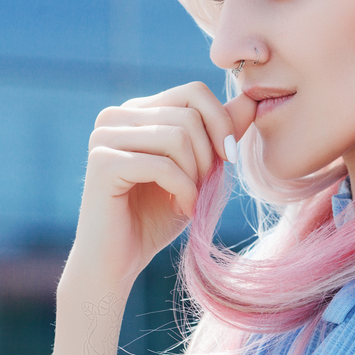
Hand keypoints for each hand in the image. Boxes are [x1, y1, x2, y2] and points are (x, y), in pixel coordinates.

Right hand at [69, 82, 256, 288]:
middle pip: (189, 115)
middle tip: (203, 189)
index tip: (227, 160)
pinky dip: (184, 191)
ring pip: (179, 137)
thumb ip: (218, 133)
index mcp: (136, 110)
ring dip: (196, 176)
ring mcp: (105, 137)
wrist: (117, 262)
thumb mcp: (197, 169)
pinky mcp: (103, 163)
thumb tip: (251, 98)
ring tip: (190, 200)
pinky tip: (181, 209)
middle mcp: (115, 116)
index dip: (220, 123)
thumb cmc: (155, 216)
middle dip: (208, 157)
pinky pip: (163, 166)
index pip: (193, 92)